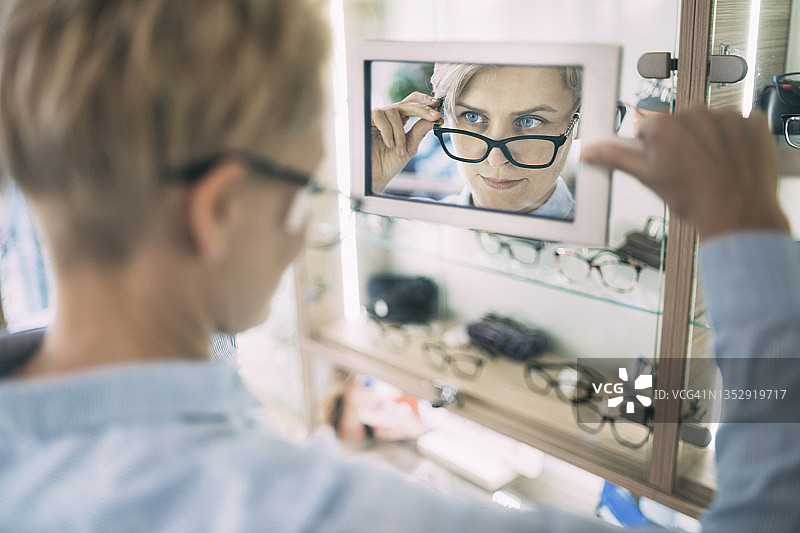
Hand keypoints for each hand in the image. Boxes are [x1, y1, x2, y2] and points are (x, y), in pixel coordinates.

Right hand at [370, 92, 441, 192]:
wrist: (374, 176)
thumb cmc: (389, 163)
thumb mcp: (410, 147)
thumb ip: (420, 132)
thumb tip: (436, 119)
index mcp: (400, 120)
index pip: (412, 102)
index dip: (424, 100)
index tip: (437, 104)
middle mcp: (389, 116)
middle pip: (407, 103)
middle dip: (422, 109)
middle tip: (435, 116)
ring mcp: (378, 117)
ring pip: (394, 112)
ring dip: (400, 133)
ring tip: (399, 150)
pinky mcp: (366, 120)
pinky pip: (381, 118)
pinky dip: (388, 133)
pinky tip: (389, 145)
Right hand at [582, 107, 789, 239]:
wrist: (737, 212)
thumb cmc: (693, 198)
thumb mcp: (647, 178)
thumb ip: (616, 158)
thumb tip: (590, 151)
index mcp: (663, 124)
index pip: (649, 129)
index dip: (654, 149)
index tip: (663, 163)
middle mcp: (693, 113)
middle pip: (680, 123)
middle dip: (682, 141)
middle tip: (687, 169)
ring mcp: (725, 116)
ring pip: (710, 123)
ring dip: (710, 140)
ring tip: (712, 168)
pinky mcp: (751, 122)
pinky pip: (740, 124)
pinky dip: (736, 139)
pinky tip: (732, 160)